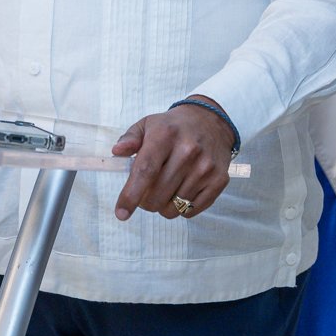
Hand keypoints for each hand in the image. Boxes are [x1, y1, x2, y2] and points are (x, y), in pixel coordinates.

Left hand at [112, 101, 234, 220]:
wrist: (210, 122)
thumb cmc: (173, 127)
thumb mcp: (147, 124)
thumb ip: (130, 138)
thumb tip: (117, 151)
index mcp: (166, 135)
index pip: (145, 171)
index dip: (131, 194)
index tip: (121, 213)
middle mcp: (188, 151)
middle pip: (157, 195)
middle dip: (144, 201)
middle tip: (145, 191)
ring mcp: (205, 168)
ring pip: (173, 208)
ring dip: (162, 205)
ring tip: (164, 188)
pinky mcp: (218, 181)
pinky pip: (191, 211)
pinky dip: (180, 208)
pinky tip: (180, 191)